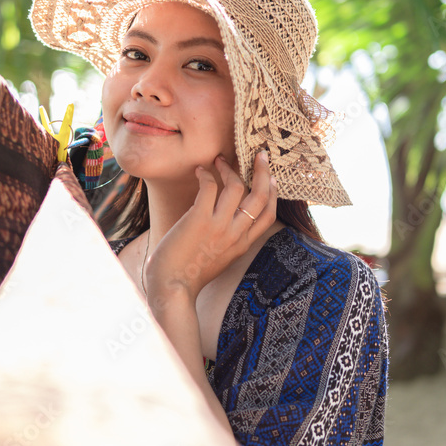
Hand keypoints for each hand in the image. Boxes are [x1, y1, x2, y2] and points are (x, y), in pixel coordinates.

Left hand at [145, 150, 277, 305]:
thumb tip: (222, 219)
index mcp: (242, 245)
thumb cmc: (187, 275)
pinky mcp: (199, 220)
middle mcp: (235, 235)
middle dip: (263, 172)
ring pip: (237, 187)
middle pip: (260, 196)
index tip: (271, 177)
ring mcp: (219, 227)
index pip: (269, 215)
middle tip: (260, 155)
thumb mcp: (218, 260)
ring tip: (219, 160)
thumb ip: (226, 241)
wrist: (171, 290)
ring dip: (228, 168)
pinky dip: (206, 175)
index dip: (273, 193)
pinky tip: (199, 172)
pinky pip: (210, 188)